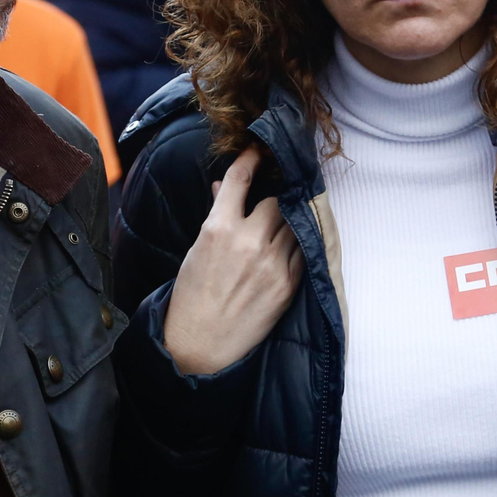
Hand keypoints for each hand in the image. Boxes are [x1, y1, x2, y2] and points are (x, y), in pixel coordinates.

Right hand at [162, 146, 303, 375]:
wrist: (201, 345)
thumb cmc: (193, 295)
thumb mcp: (197, 249)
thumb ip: (217, 214)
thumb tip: (228, 186)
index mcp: (219, 229)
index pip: (242, 180)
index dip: (251, 160)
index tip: (258, 152)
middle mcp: (249, 242)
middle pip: (277, 201)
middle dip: (273, 199)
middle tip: (270, 201)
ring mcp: (273, 263)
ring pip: (294, 223)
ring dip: (287, 220)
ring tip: (281, 222)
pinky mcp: (289, 283)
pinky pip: (302, 249)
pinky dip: (296, 244)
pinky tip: (288, 246)